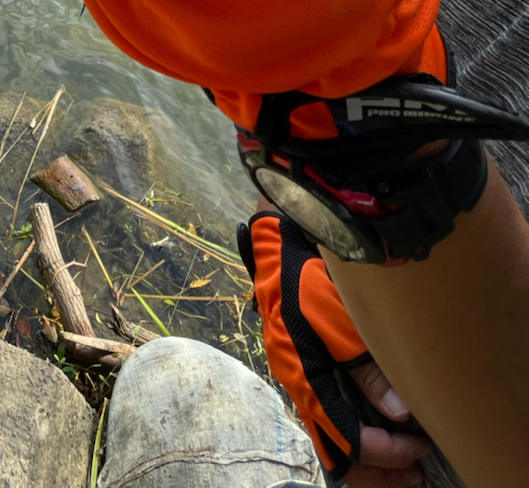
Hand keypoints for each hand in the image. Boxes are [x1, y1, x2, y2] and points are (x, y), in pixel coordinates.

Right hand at [241, 211, 431, 485]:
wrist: (282, 238)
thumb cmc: (313, 272)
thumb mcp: (345, 315)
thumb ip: (368, 367)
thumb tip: (399, 415)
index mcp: (304, 374)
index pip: (346, 437)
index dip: (386, 451)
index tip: (420, 445)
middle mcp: (296, 382)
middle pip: (334, 450)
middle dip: (375, 471)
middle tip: (414, 474)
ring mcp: (296, 374)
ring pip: (329, 436)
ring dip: (366, 456)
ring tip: (402, 461)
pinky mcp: (301, 361)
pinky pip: (326, 413)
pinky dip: (352, 430)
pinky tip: (377, 424)